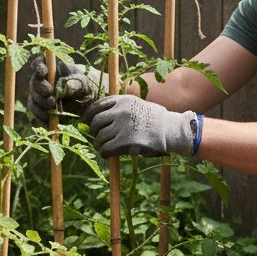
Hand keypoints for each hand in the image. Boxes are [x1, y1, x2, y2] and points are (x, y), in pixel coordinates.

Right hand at [26, 55, 105, 122]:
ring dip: (40, 101)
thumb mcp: (85, 83)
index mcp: (55, 67)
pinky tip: (47, 116)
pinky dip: (39, 113)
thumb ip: (75, 83)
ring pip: (33, 96)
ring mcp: (42, 93)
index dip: (38, 64)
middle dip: (40, 87)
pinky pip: (35, 109)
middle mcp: (45, 79)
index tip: (43, 71)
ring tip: (52, 105)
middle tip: (49, 92)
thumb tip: (64, 86)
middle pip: (35, 80)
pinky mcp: (42, 106)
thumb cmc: (88, 86)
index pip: (41, 62)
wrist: (90, 103)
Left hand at [82, 95, 196, 157]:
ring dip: (99, 144)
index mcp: (123, 100)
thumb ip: (121, 107)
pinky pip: (105, 148)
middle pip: (96, 122)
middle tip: (98, 137)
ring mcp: (122, 126)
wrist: (170, 130)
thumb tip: (101, 116)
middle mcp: (120, 112)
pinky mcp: (125, 142)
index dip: (88, 114)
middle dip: (94, 131)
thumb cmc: (155, 120)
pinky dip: (103, 153)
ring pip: (99, 137)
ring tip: (103, 147)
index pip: (97, 105)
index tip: (85, 120)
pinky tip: (107, 155)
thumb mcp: (138, 105)